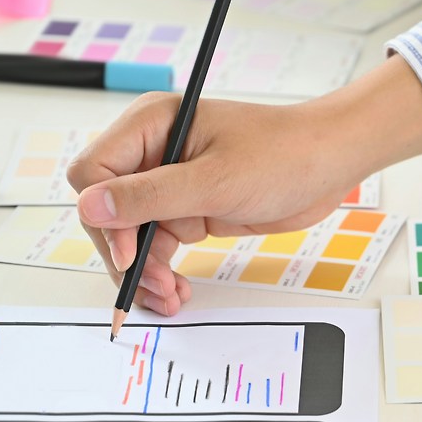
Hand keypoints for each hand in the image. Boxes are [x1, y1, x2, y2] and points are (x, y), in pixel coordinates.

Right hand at [67, 55, 421, 313]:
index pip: (94, 174)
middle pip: (110, 211)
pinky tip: (176, 290)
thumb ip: (150, 196)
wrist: (329, 165)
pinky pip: (160, 244)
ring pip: (134, 235)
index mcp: (150, 125)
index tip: (130, 251)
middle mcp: (153, 151)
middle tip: (153, 286)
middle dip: (128, 253)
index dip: (105, 217)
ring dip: (146, 270)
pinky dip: (163, 270)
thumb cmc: (284, 155)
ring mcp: (171, 182)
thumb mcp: (215, 180)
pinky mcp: (191, 207)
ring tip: (170, 297)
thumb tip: (91, 207)